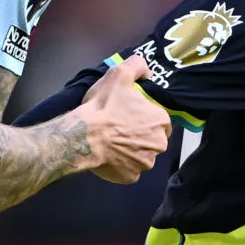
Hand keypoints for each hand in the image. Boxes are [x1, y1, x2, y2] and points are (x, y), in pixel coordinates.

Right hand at [78, 56, 170, 183]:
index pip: (160, 120)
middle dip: (140, 136)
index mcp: (161, 121)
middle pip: (153, 140)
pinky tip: (109, 156)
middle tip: (119, 128)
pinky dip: (121, 166)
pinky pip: (129, 171)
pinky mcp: (130, 178)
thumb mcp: (119, 74)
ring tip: (112, 143)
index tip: (129, 115)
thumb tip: (147, 72)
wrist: (84, 136)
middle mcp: (159, 145)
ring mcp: (145, 164)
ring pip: (141, 156)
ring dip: (131, 151)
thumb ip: (137, 66)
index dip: (145, 117)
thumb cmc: (104, 106)